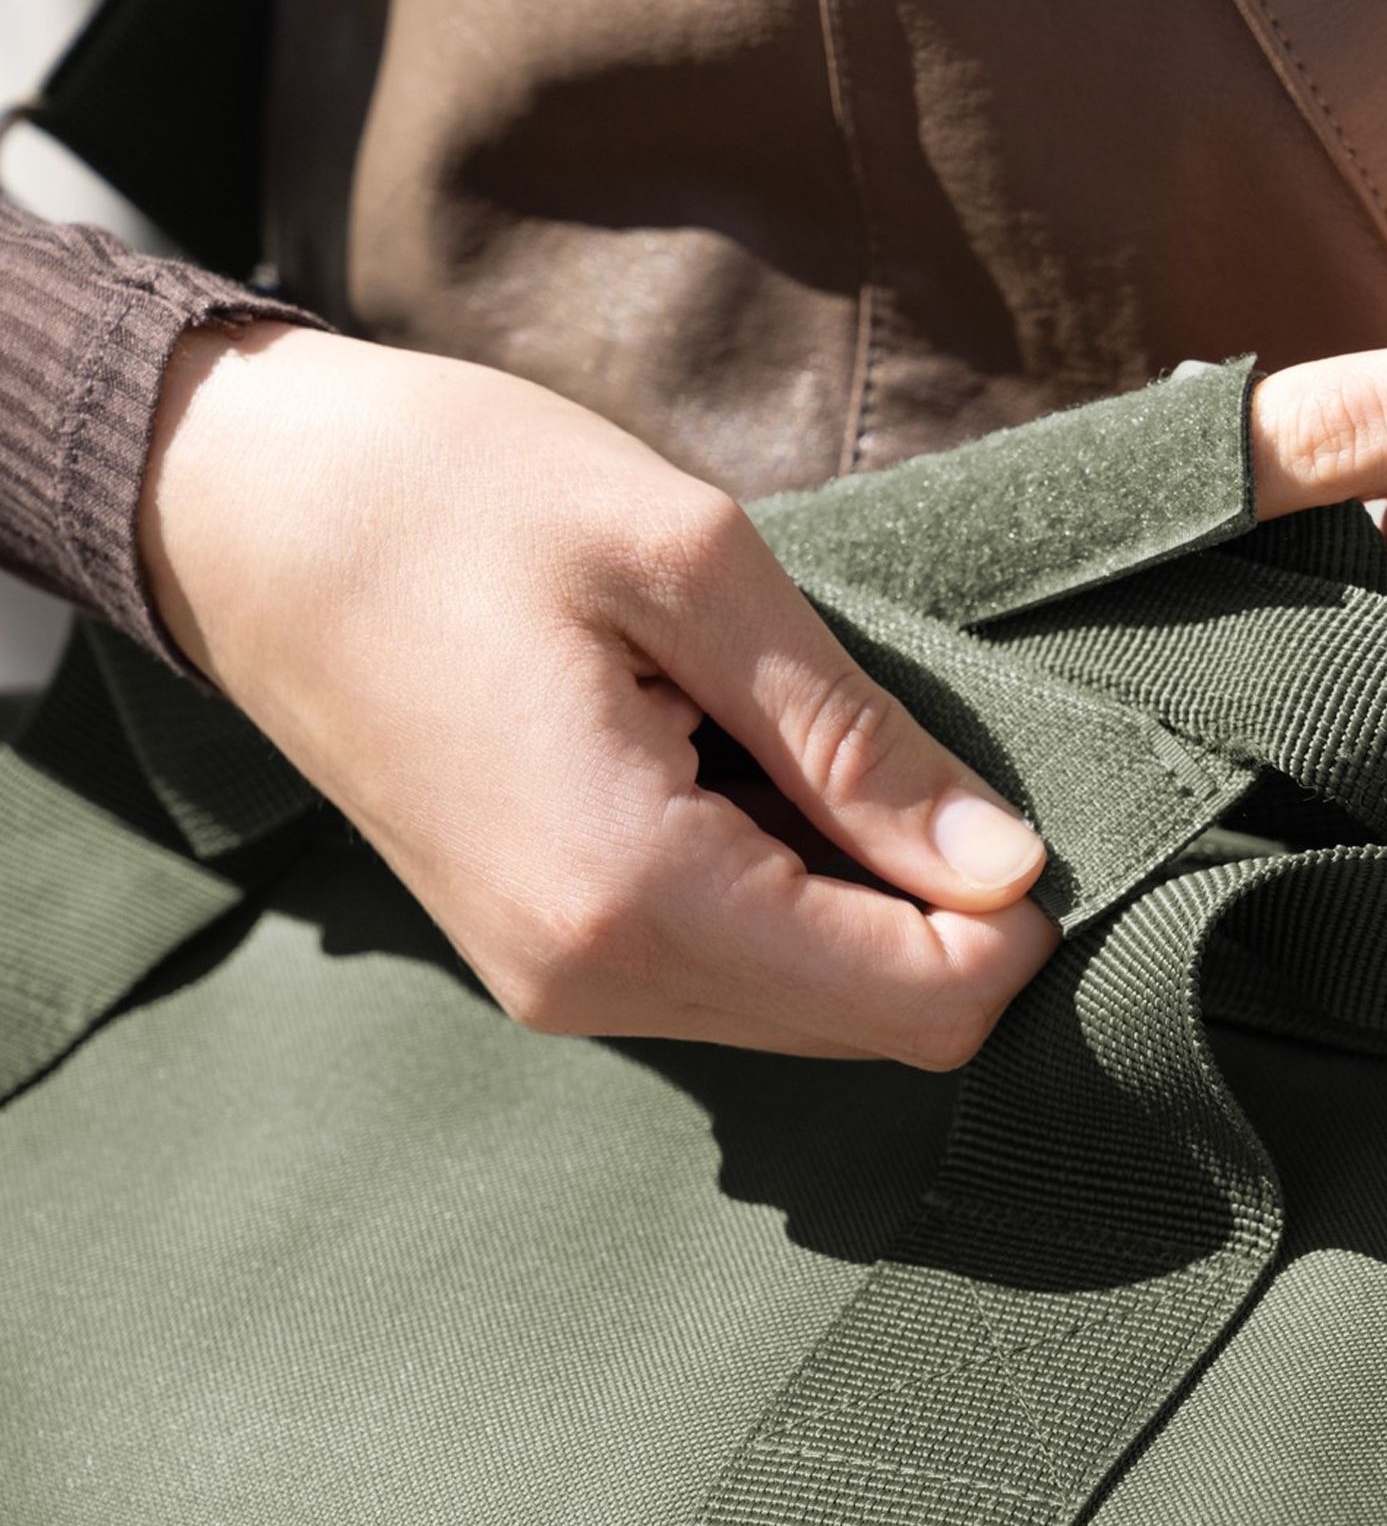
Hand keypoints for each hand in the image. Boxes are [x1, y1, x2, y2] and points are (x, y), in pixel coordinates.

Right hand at [141, 323, 1055, 1065]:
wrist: (238, 513)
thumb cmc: (450, 497)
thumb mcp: (689, 569)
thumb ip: (857, 741)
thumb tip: (1003, 866)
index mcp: (633, 891)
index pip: (914, 1004)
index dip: (1008, 922)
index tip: (1010, 801)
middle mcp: (594, 981)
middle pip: (873, 1028)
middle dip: (945, 914)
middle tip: (915, 751)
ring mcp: (561, 982)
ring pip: (806, 1011)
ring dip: (862, 898)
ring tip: (803, 736)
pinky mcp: (546, 954)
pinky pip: (729, 975)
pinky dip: (788, 894)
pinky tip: (744, 767)